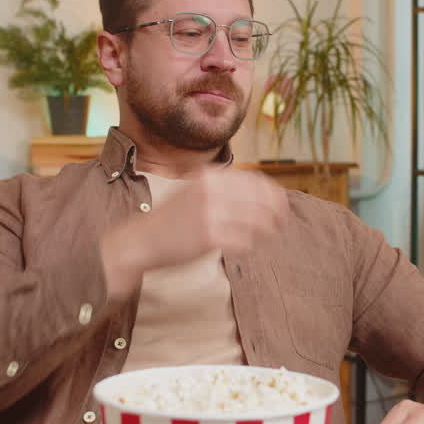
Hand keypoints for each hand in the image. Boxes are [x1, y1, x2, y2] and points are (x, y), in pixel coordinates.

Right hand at [100, 168, 287, 296]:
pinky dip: (246, 246)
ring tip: (265, 235)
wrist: (142, 240)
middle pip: (260, 200)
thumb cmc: (172, 218)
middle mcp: (212, 191)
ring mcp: (211, 213)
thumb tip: (264, 193)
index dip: (272, 193)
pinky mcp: (209, 237)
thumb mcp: (195, 190)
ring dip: (265, 230)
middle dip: (276, 211)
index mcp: (210, 176)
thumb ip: (224, 188)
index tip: (280, 204)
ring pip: (256, 221)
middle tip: (280, 222)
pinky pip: (243, 242)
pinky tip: (240, 247)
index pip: (255, 181)